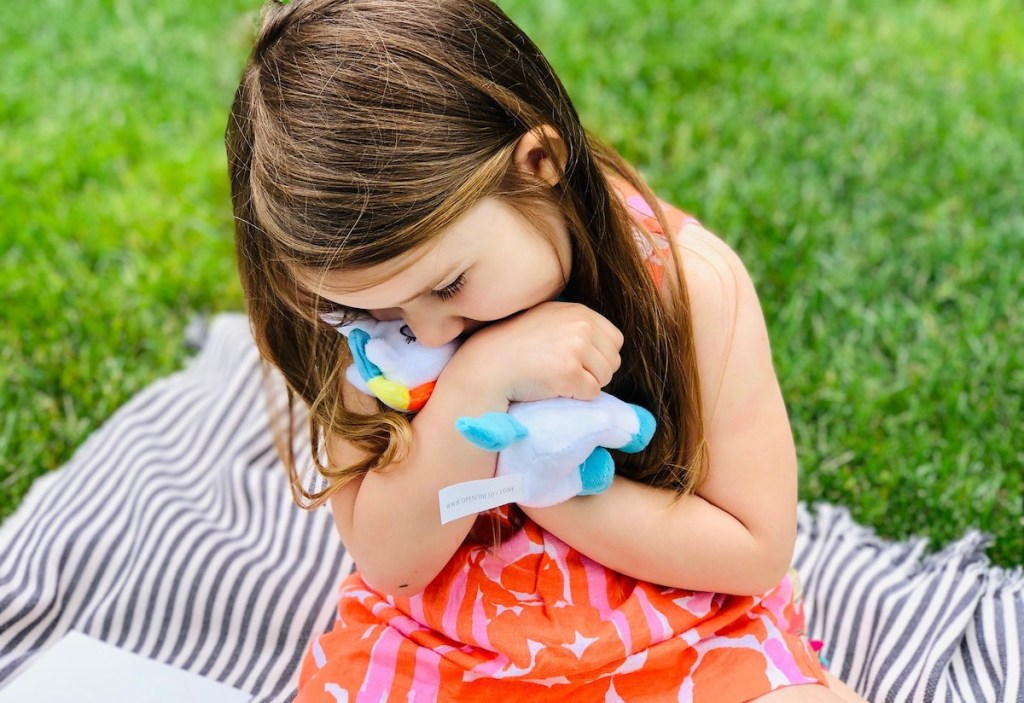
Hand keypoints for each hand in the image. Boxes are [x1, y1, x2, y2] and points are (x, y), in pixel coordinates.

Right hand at [457, 302, 622, 402]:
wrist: (489, 366)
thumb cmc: (517, 348)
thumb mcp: (549, 320)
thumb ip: (577, 325)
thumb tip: (610, 346)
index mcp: (579, 311)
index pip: (615, 340)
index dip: (598, 356)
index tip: (574, 360)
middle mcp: (580, 325)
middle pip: (613, 361)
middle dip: (594, 372)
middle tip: (562, 372)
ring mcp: (575, 347)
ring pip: (605, 378)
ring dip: (585, 384)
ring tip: (556, 377)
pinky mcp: (568, 371)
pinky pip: (591, 393)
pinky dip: (576, 397)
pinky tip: (552, 387)